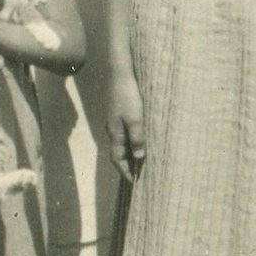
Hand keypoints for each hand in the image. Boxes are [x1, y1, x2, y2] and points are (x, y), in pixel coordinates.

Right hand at [107, 68, 145, 183]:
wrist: (121, 73)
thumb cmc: (128, 95)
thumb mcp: (135, 118)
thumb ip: (137, 138)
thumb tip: (139, 157)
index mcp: (115, 133)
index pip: (117, 159)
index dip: (125, 172)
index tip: (135, 182)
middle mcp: (112, 129)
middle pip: (119, 153)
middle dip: (128, 165)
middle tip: (140, 173)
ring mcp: (115, 121)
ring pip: (122, 142)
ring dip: (130, 152)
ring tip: (142, 159)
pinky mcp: (119, 113)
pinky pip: (124, 133)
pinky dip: (131, 140)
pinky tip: (140, 138)